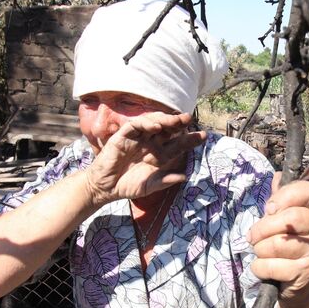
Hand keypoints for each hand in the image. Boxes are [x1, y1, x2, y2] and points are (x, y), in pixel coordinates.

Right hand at [84, 112, 205, 205]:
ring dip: (165, 120)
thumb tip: (184, 177)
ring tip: (176, 120)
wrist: (105, 188)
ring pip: (154, 123)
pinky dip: (146, 123)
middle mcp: (151, 143)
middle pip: (168, 130)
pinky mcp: (124, 136)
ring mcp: (138, 138)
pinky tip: (156, 126)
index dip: (190, 140)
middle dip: (179, 123)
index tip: (203, 136)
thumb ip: (165, 181)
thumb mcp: (149, 186)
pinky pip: (136, 125)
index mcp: (160, 154)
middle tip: (189, 119)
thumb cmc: (128, 186)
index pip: (178, 144)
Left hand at [247, 180, 308, 303]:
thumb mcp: (280, 221)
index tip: (269, 209)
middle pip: (291, 217)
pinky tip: (265, 268)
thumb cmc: (283, 245)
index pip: (307, 190)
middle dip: (263, 228)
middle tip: (253, 236)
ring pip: (278, 243)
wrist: (295, 284)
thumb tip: (277, 175)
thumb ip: (278, 200)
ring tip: (261, 252)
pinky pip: (271, 266)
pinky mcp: (304, 273)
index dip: (284, 196)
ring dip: (260, 250)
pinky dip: (260, 268)